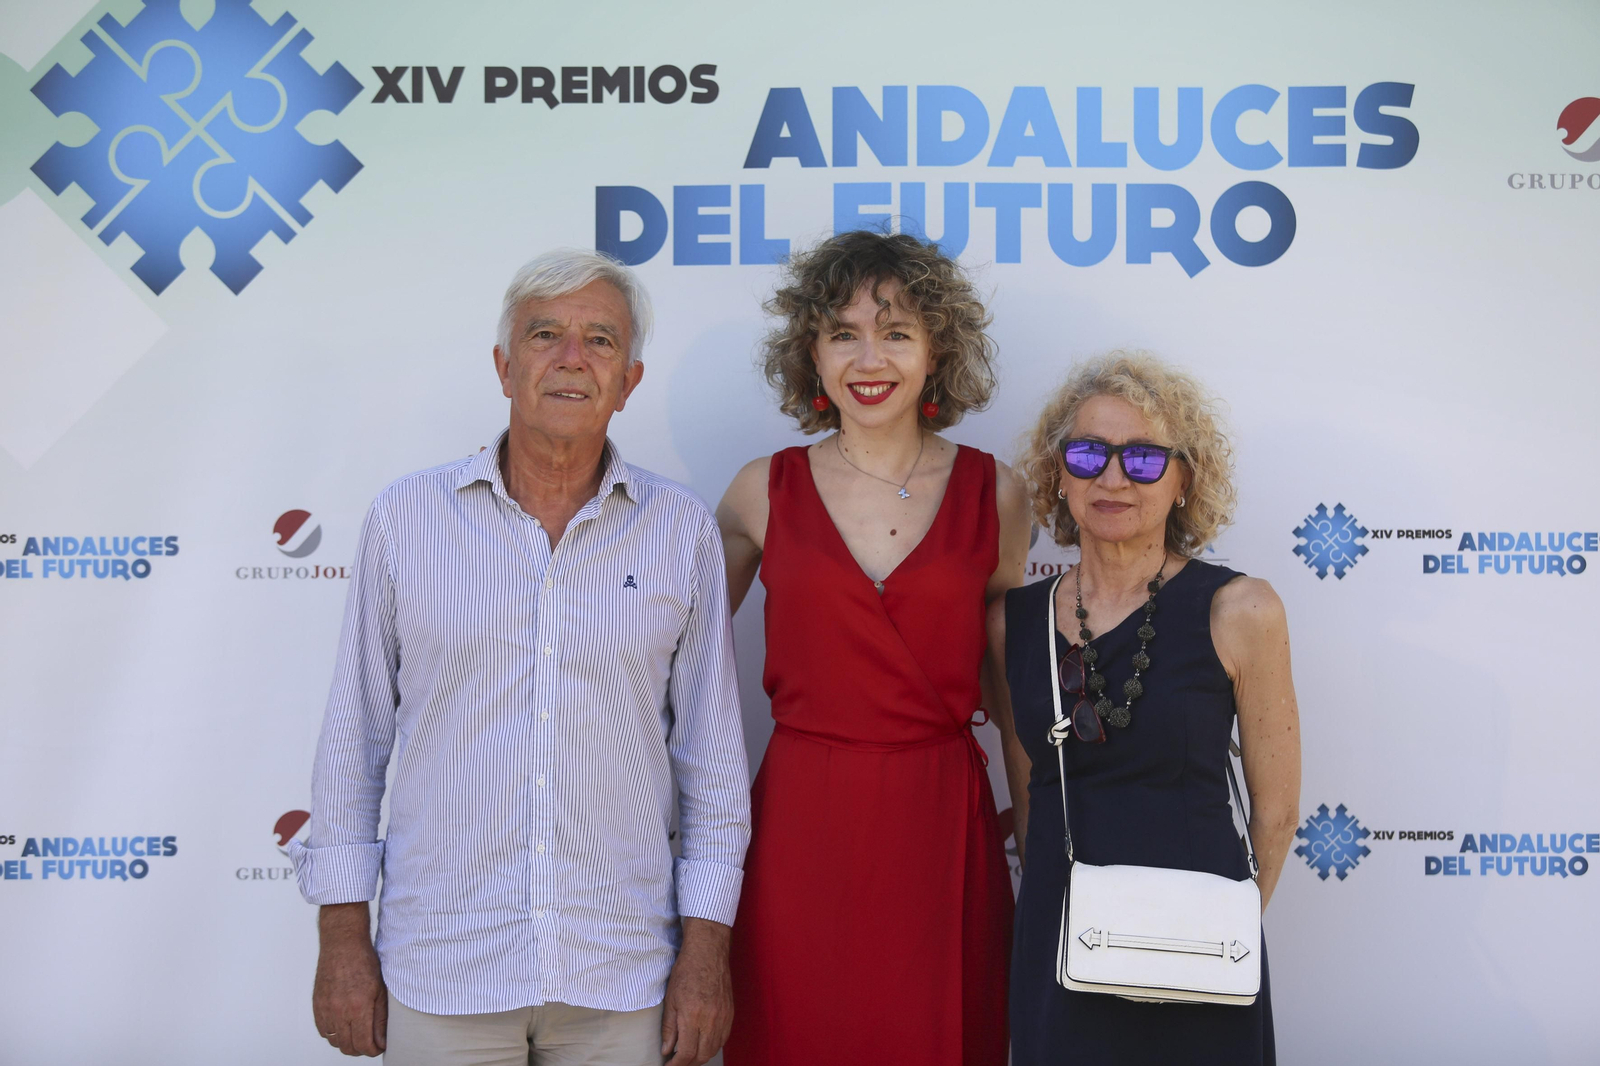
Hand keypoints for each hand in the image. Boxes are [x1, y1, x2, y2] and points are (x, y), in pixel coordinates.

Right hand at [312, 902, 387, 1056]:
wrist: (342, 944)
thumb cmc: (363, 962)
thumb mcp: (380, 990)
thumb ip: (380, 1019)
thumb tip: (381, 1041)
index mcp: (358, 1007)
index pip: (364, 1044)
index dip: (373, 1050)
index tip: (379, 1046)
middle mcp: (339, 1011)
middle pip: (348, 1047)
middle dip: (361, 1049)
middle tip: (370, 1042)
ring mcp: (326, 1009)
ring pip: (335, 1041)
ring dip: (347, 1042)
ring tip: (358, 1033)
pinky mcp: (317, 1005)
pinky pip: (323, 1030)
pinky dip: (333, 1033)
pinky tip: (343, 1025)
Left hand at [660, 917, 733, 1065]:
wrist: (708, 953)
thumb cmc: (687, 971)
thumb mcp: (671, 999)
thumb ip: (669, 1028)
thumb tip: (667, 1050)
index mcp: (693, 1016)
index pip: (686, 1054)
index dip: (676, 1065)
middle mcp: (711, 1020)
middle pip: (702, 1056)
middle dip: (688, 1063)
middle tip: (677, 1061)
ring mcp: (723, 1017)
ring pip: (714, 1049)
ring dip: (701, 1056)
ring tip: (689, 1053)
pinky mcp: (730, 1013)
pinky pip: (723, 1039)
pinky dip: (712, 1046)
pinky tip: (703, 1042)